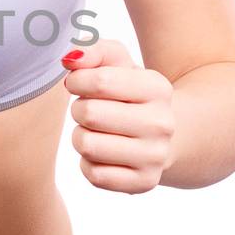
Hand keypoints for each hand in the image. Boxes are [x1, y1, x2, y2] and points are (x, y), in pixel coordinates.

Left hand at [61, 38, 175, 193]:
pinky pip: (94, 174)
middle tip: (88, 110)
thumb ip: (93, 50)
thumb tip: (69, 58)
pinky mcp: (143, 183)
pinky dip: (89, 163)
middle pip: (89, 114)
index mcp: (158, 88)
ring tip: (95, 131)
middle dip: (79, 109)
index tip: (77, 83)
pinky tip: (103, 153)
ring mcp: (155, 157)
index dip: (76, 80)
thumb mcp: (118, 64)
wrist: (165, 136)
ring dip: (80, 136)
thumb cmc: (129, 94)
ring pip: (87, 145)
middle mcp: (162, 123)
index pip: (99, 80)